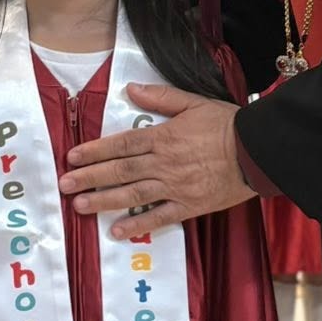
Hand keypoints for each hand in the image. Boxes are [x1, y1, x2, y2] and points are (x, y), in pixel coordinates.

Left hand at [60, 85, 251, 237]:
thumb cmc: (227, 125)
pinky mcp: (189, 206)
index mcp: (163, 136)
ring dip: (104, 201)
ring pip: (132, 195)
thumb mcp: (194, 102)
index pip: (121, 144)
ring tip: (80, 206)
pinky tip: (116, 231)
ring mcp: (175, 187)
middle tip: (65, 185)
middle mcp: (163, 163)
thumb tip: (130, 89)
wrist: (257, 152)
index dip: (95, 151)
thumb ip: (160, 97)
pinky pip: (158, 217)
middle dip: (90, 178)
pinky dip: (137, 226)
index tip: (73, 157)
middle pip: (120, 171)